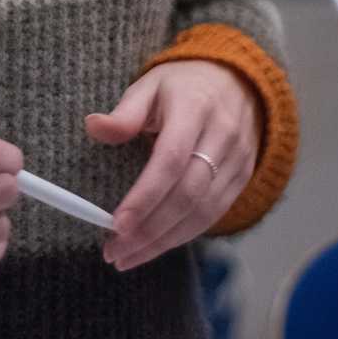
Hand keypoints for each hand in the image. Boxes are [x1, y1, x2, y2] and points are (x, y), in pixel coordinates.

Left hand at [86, 62, 259, 270]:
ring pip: (203, 212)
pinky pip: (214, 215)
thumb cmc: (184, 86)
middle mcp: (222, 135)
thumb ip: (125, 112)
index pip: (170, 161)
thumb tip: (93, 127)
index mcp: (195, 108)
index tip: (115, 224)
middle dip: (150, 230)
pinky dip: (183, 236)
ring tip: (128, 257)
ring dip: (164, 241)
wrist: (239, 82)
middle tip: (115, 252)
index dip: (144, 197)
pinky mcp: (244, 177)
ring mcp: (238, 159)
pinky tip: (156, 246)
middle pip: (187, 194)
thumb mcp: (151, 86)